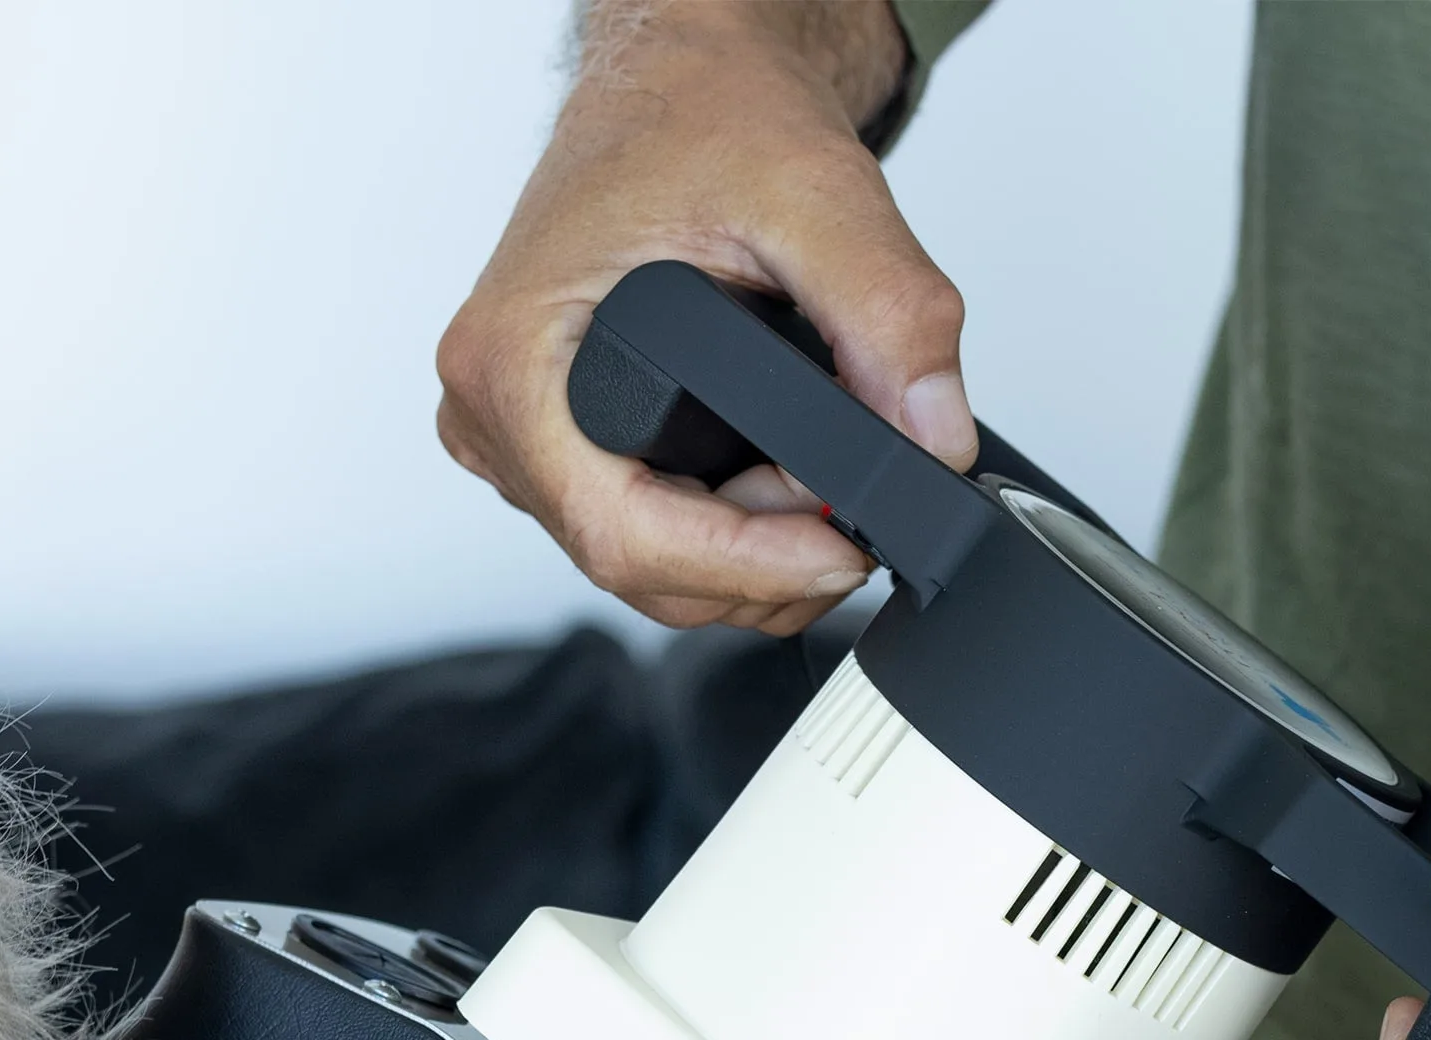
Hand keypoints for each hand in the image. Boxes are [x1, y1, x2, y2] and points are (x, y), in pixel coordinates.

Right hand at [436, 0, 975, 635]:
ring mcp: (522, 443)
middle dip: (764, 559)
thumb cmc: (700, 113)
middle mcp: (497, 414)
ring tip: (815, 475)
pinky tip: (773, 479)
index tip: (840, 552)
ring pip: (650, 569)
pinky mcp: (560, 452)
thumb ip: (889, 312)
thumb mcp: (815, 190)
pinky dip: (728, 536)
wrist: (679, 79)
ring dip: (753, 554)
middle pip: (640, 568)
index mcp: (515, 358)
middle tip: (845, 503)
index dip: (748, 567)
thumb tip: (933, 432)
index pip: (627, 536)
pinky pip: (648, 538)